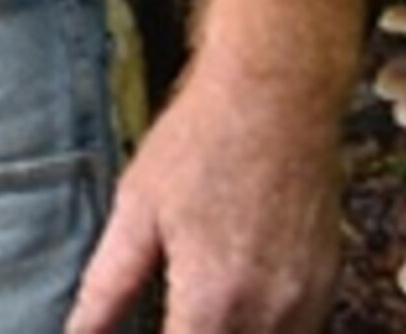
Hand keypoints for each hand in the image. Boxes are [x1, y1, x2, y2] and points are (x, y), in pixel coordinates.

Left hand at [65, 61, 342, 332]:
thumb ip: (107, 286)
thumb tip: (77, 330)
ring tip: (190, 309)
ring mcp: (308, 301)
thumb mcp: (136, 210)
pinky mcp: (328, 283)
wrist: (277, 95)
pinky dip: (264, 329)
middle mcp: (270, 313)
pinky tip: (233, 307)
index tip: (147, 328)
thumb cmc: (201, 142)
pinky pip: (300, 332)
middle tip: (169, 312)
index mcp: (213, 301)